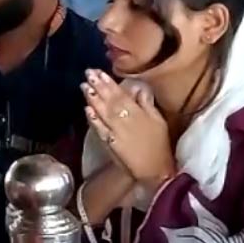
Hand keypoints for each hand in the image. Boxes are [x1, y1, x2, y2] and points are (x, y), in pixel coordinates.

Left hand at [83, 69, 175, 188]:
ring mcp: (115, 132)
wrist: (155, 170)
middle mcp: (124, 119)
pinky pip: (100, 129)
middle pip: (109, 100)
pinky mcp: (110, 143)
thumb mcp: (158, 120)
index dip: (109, 83)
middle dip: (98, 86)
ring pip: (102, 112)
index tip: (99, 72)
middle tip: (88, 73)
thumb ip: (147, 104)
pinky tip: (87, 110)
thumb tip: (138, 88)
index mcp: (138, 112)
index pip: (121, 94)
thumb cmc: (160, 144)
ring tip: (84, 86)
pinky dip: (93, 119)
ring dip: (92, 99)